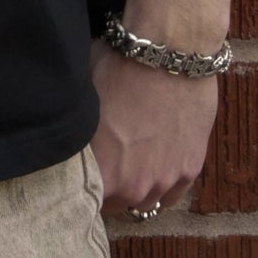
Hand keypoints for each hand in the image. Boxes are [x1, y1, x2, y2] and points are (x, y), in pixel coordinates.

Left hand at [88, 38, 219, 217]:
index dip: (82, 189)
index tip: (82, 177)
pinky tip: (157, 164)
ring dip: (138, 187)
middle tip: (108, 165)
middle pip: (116, 205)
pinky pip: (172, 194)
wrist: (168, 53)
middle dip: (110, 188)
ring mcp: (164, 181)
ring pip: (145, 202)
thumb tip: (67, 142)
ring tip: (133, 163)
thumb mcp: (83, 100)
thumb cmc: (118, 68)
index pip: (85, 202)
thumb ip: (77, 136)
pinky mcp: (190, 170)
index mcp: (101, 173)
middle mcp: (133, 187)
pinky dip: (164, 183)